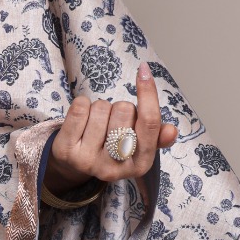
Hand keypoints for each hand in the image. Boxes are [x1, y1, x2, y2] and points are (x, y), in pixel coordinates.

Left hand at [44, 59, 177, 197]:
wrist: (75, 167)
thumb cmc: (112, 148)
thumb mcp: (139, 145)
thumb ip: (157, 135)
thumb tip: (172, 131)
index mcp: (139, 165)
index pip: (149, 123)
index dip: (148, 94)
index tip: (144, 71)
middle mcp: (114, 168)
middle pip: (125, 110)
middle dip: (119, 107)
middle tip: (112, 122)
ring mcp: (89, 161)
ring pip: (102, 107)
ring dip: (99, 108)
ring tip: (96, 123)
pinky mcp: (67, 151)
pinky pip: (80, 108)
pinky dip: (82, 104)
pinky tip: (82, 119)